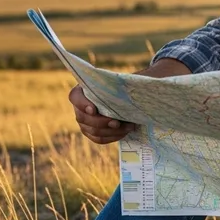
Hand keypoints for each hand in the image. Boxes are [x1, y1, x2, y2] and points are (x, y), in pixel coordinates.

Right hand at [69, 57, 190, 144]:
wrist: (131, 98)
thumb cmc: (129, 86)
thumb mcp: (128, 81)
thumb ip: (128, 82)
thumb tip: (144, 80)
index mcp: (84, 90)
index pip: (74, 97)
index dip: (82, 104)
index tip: (95, 109)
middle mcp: (81, 106)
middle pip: (83, 118)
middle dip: (101, 122)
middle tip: (118, 122)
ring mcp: (85, 121)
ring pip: (91, 131)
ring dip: (109, 131)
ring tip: (128, 127)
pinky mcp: (93, 132)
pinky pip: (98, 139)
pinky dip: (111, 138)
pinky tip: (124, 132)